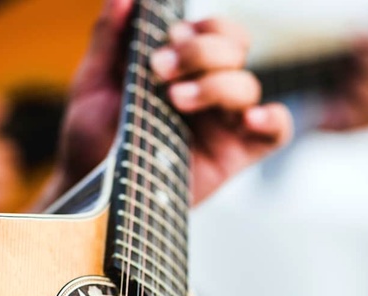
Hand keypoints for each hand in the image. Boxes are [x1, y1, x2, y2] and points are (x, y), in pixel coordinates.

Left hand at [46, 0, 292, 208]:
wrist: (92, 194)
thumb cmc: (91, 141)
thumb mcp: (92, 84)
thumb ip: (108, 39)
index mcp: (182, 69)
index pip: (213, 31)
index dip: (199, 29)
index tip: (166, 42)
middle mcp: (207, 91)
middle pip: (236, 50)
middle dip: (202, 52)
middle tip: (162, 70)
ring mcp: (223, 123)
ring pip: (248, 85)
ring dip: (215, 84)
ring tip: (177, 100)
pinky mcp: (235, 156)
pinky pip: (276, 132)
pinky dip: (273, 118)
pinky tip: (249, 119)